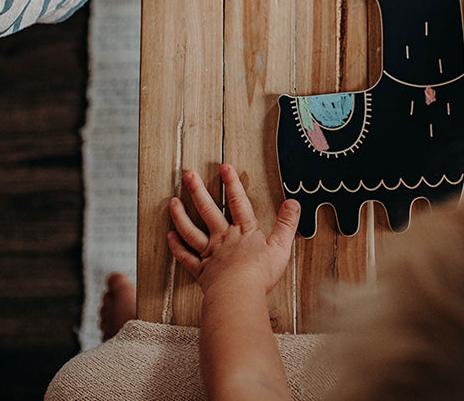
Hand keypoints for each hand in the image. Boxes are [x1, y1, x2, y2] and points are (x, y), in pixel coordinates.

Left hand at [168, 164, 300, 296]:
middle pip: (209, 210)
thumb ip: (286, 225)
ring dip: (181, 215)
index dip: (232, 183)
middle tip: (189, 175)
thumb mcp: (279, 248)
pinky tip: (170, 236)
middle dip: (198, 190)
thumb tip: (293, 204)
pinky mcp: (201, 271)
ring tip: (173, 201)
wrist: (237, 296)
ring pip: (192, 230)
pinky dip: (176, 246)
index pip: (238, 201)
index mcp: (244, 232)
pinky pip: (186, 256)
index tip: (224, 167)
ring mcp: (210, 254)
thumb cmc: (258, 276)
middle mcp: (224, 238)